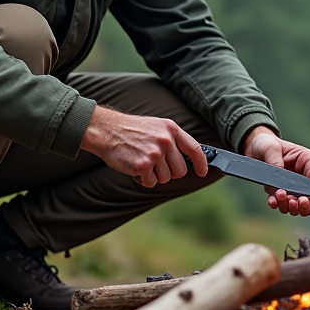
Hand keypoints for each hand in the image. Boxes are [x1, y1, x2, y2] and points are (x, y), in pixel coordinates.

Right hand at [81, 106, 208, 187]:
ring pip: (166, 178)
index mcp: (171, 129)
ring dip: (155, 175)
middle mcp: (166, 140)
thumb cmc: (132, 130)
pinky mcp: (143, 165)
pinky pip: (151, 182)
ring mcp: (155, 153)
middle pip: (181, 170)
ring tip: (143, 161)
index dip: (201, 164)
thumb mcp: (157, 126)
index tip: (202, 172)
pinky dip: (144, 179)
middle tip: (157, 165)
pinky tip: (136, 167)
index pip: (195, 149)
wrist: (107, 130)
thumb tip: (190, 159)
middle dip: (170, 172)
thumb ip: (173, 140)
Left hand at [243, 125, 309, 215]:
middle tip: (295, 202)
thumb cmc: (267, 143)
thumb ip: (276, 161)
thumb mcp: (271, 147)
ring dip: (290, 206)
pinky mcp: (279, 192)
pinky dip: (278, 205)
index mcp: (307, 162)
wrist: (253, 147)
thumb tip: (279, 181)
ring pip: (298, 205)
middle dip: (305, 205)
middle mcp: (302, 176)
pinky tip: (272, 200)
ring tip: (280, 196)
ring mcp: (291, 186)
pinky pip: (282, 204)